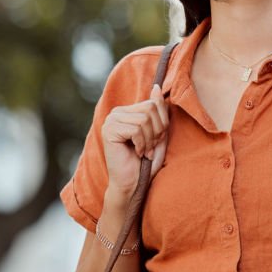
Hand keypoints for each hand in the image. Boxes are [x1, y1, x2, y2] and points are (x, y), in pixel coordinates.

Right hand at [102, 84, 169, 199]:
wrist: (132, 184)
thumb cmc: (145, 162)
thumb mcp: (158, 133)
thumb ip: (158, 111)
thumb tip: (157, 87)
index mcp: (128, 111)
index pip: (154, 103)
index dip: (162, 124)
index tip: (155, 141)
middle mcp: (117, 112)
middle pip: (150, 108)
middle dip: (157, 131)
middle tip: (149, 147)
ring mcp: (111, 120)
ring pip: (144, 119)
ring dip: (149, 140)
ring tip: (143, 151)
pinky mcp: (109, 130)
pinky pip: (136, 129)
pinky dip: (141, 144)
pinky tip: (136, 153)